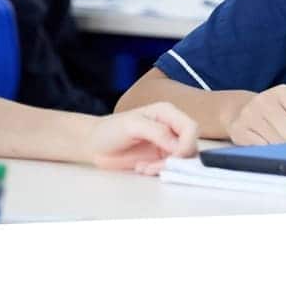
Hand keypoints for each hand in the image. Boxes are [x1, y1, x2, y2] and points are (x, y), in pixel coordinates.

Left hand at [81, 102, 198, 174]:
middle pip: (190, 146)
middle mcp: (171, 127)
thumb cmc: (110, 130)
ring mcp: (167, 143)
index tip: (174, 157)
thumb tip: (178, 146)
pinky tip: (142, 168)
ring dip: (165, 168)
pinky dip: (158, 172)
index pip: (191, 128)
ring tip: (144, 167)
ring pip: (182, 160)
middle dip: (176, 160)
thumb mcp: (132, 126)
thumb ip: (157, 132)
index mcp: (167, 113)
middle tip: (154, 166)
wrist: (94, 145)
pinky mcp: (160, 157)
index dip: (187, 145)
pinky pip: (170, 168)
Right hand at [224, 85, 285, 145]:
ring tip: (283, 150)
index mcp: (283, 92)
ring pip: (274, 143)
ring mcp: (249, 114)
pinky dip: (267, 153)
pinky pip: (259, 148)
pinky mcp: (238, 130)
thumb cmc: (275, 113)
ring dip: (281, 151)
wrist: (240, 110)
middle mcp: (264, 100)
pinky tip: (268, 149)